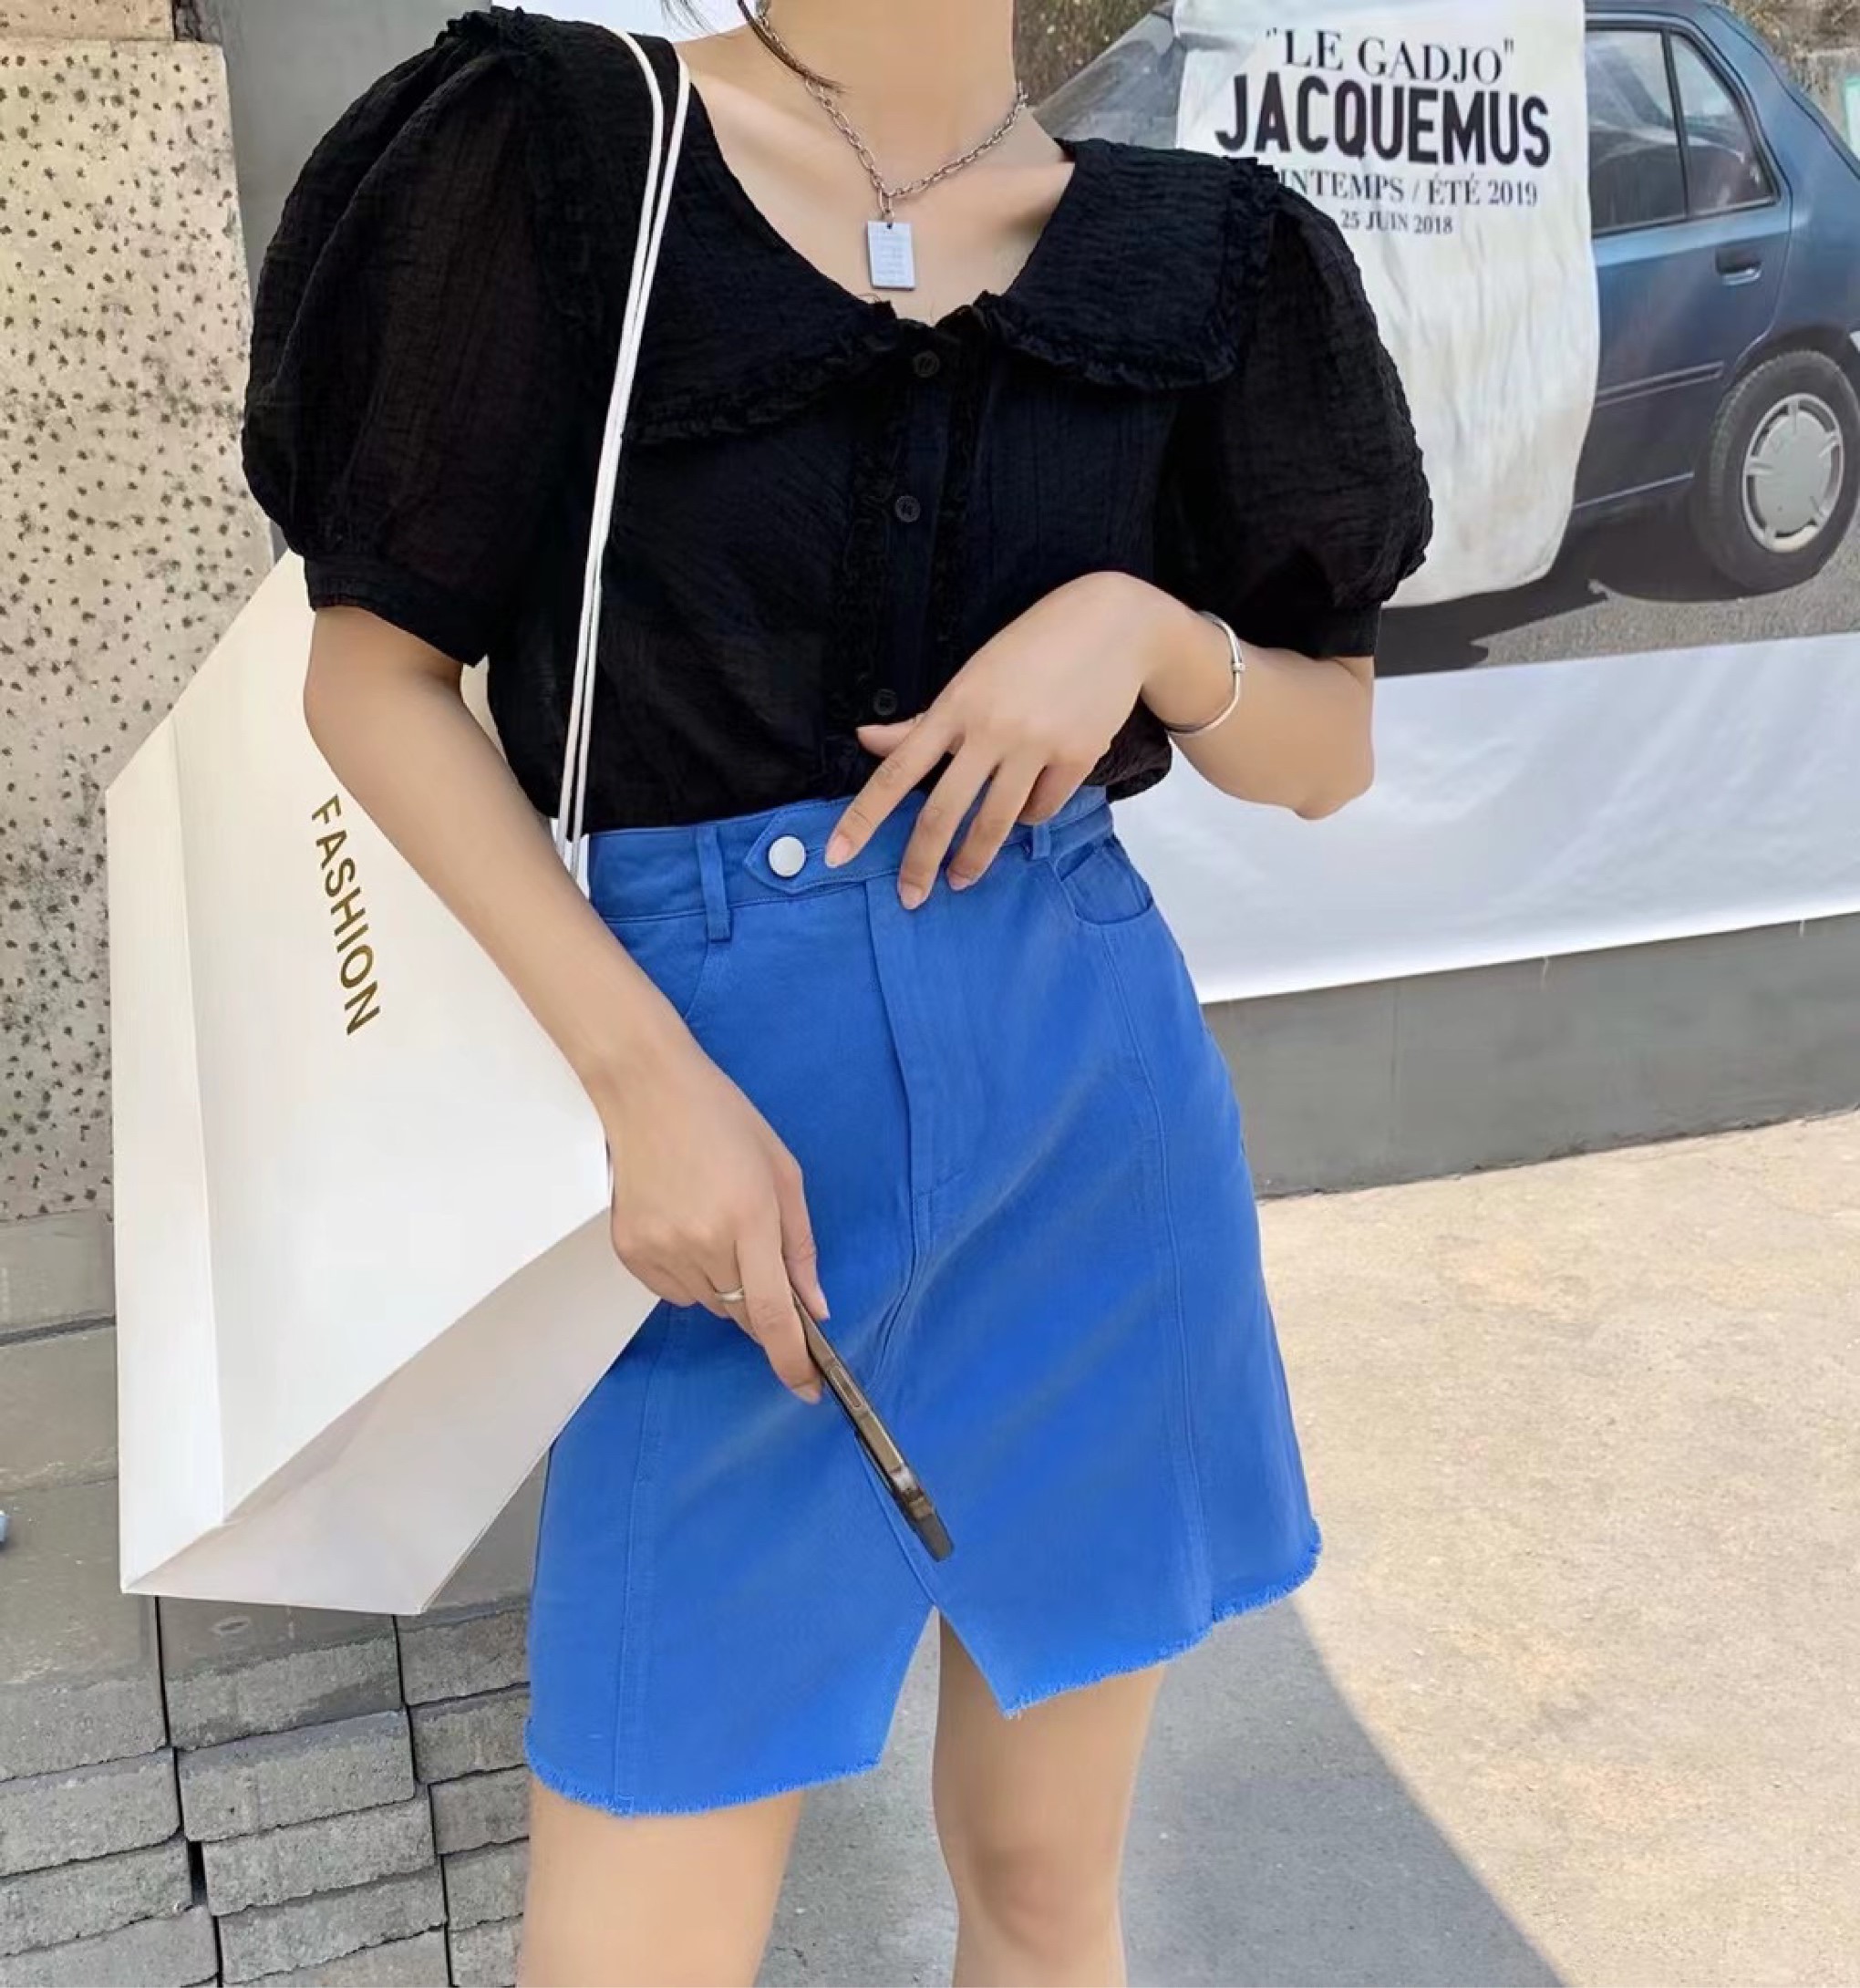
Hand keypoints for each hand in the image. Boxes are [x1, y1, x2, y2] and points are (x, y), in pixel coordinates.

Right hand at [594, 1019, 829, 1403]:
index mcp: (748, 1219)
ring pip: (709, 1304)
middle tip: (755, 1248)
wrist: (646, 1090)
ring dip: (724, 1282)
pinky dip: (689, 1274)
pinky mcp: (630, 1251)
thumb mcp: (782, 1174)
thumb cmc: (724, 1120)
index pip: (772, 1314)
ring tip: (713, 1220)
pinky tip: (685, 1223)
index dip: (791, 1360)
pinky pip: (674, 1292)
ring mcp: (660, 1250)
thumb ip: (800, 1247)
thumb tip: (814, 1307)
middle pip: (742, 1312)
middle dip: (761, 1300)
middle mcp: (701, 1243)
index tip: (807, 1389)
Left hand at [823, 571, 1184, 904]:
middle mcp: (989, 728)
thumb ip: (922, 720)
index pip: (895, 772)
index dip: (862, 817)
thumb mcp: (971, 675)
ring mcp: (1035, 744)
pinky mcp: (1076, 757)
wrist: (1112, 626)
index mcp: (954, 706)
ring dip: (973, 860)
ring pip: (994, 823)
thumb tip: (866, 740)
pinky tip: (1027, 805)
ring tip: (961, 880)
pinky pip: (1041, 808)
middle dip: (920, 863)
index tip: (836, 854)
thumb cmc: (1031, 648)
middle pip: (942, 813)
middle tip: (910, 897)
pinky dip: (1029, 815)